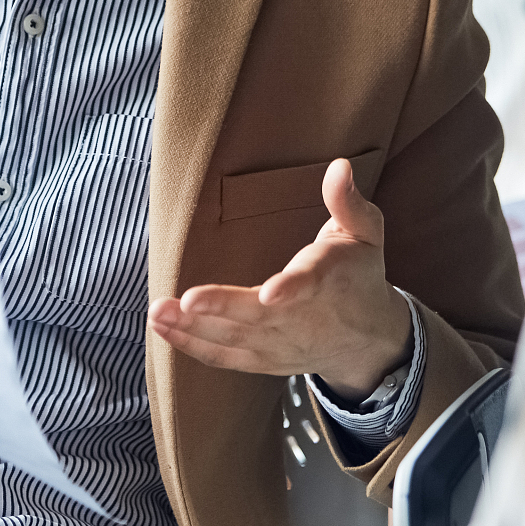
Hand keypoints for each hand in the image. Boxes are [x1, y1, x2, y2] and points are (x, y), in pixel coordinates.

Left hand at [149, 159, 411, 396]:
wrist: (367, 340)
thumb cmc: (360, 274)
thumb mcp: (366, 234)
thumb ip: (348, 202)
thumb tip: (339, 166)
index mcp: (326, 280)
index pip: (308, 285)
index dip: (290, 289)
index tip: (270, 293)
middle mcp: (300, 319)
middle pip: (258, 317)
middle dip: (221, 309)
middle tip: (184, 301)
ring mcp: (279, 344)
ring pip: (234, 339)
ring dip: (192, 328)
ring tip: (158, 311)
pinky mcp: (262, 359)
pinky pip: (224, 356)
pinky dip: (192, 346)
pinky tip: (163, 329)